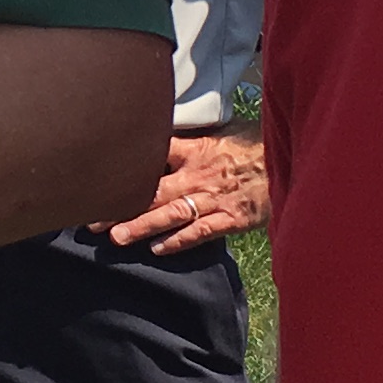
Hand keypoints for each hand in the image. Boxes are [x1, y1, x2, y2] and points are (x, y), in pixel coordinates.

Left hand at [102, 127, 264, 249]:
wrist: (291, 159)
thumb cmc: (255, 144)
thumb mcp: (220, 132)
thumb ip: (189, 140)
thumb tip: (157, 137)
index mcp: (194, 150)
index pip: (152, 156)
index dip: (123, 168)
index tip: (97, 179)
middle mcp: (198, 174)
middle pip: (153, 191)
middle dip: (121, 206)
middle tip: (91, 219)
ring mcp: (214, 198)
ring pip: (172, 214)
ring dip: (143, 226)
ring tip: (116, 238)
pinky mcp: (232, 218)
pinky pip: (201, 231)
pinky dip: (179, 241)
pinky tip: (158, 250)